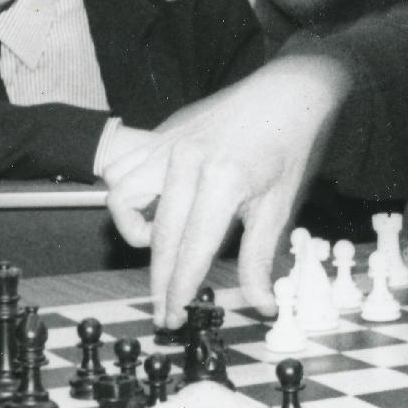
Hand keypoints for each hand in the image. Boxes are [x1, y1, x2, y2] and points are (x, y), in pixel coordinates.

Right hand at [104, 55, 352, 326]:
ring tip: (158, 241)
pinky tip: (151, 206)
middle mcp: (186, 160)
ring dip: (134, 227)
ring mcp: (167, 143)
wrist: (283, 93)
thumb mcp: (278, 206)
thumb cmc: (285, 147)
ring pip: (122, 196)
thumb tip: (260, 304)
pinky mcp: (158, 134)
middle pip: (159, 235)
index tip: (174, 315)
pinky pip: (121, 167)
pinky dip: (125, 191)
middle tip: (164, 308)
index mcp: (223, 179)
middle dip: (159, 280)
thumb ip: (259, 258)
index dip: (180, 288)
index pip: (191, 248)